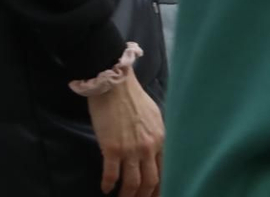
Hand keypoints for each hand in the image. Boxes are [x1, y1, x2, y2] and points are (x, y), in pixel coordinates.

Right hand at [86, 73, 163, 196]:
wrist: (113, 83)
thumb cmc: (132, 96)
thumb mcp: (154, 117)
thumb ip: (155, 136)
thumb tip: (153, 149)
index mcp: (160, 141)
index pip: (164, 173)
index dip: (159, 189)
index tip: (153, 195)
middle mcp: (148, 149)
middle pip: (150, 182)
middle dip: (144, 196)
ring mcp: (130, 150)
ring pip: (132, 183)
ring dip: (127, 195)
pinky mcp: (111, 148)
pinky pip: (111, 173)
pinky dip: (108, 184)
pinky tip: (105, 189)